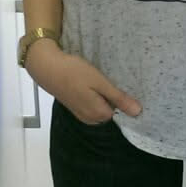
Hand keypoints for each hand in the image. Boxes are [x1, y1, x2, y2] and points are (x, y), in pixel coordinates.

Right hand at [25, 42, 141, 124]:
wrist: (47, 68)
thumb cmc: (75, 72)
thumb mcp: (100, 82)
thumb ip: (119, 98)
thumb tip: (138, 112)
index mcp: (99, 114)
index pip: (121, 113)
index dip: (123, 99)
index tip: (120, 85)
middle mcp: (90, 119)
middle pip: (110, 112)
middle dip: (112, 99)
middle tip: (108, 81)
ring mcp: (81, 114)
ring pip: (100, 109)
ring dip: (103, 97)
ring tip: (99, 82)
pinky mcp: (75, 107)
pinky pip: (91, 106)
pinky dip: (94, 98)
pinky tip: (90, 85)